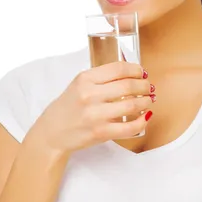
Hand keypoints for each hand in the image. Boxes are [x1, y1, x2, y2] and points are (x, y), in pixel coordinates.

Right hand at [35, 59, 153, 153]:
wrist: (52, 132)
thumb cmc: (68, 108)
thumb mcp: (79, 85)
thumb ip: (100, 79)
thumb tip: (130, 74)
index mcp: (85, 79)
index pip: (118, 68)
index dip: (136, 70)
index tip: (142, 73)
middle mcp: (89, 95)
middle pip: (129, 86)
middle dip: (145, 86)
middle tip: (149, 88)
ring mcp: (95, 115)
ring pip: (132, 105)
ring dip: (146, 101)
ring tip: (149, 100)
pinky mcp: (100, 133)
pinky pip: (129, 127)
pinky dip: (142, 121)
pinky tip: (145, 117)